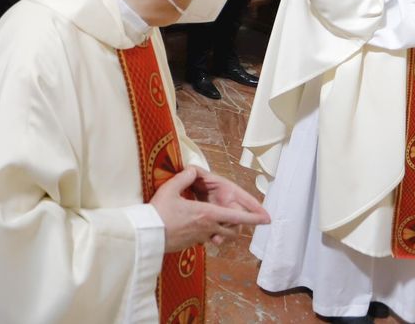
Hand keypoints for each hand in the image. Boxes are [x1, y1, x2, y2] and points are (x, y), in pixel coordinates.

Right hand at [151, 167, 269, 253]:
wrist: (148, 235)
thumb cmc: (158, 213)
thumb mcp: (169, 190)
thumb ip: (183, 178)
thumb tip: (192, 169)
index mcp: (206, 214)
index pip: (236, 216)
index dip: (253, 218)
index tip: (266, 219)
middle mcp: (207, 227)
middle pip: (232, 230)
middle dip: (237, 226)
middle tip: (237, 219)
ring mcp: (200, 237)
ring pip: (220, 236)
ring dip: (224, 231)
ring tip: (217, 223)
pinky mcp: (192, 244)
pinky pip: (206, 239)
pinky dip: (207, 233)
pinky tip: (195, 227)